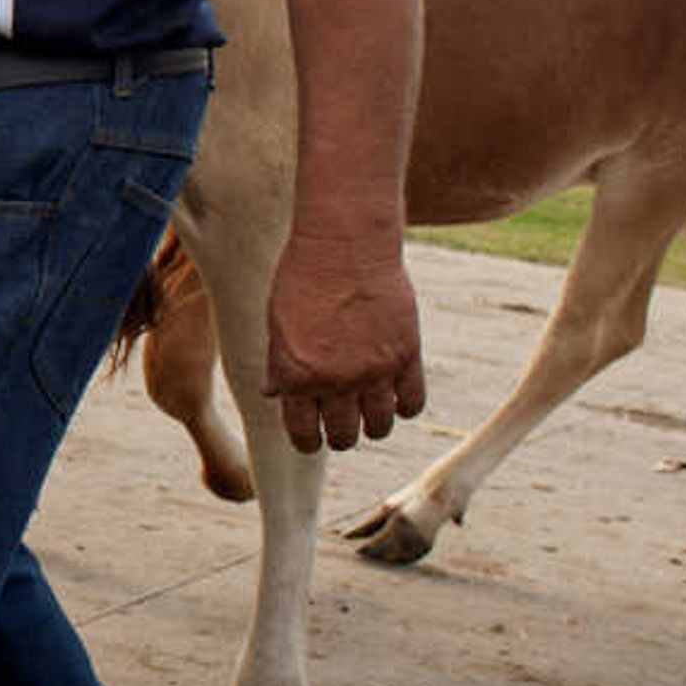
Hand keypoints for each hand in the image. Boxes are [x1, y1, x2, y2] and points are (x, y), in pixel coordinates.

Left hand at [263, 228, 425, 453]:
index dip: (309, 441)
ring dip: (374, 425)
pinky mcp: (407, 356)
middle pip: (344, 436)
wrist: (344, 244)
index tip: (314, 438)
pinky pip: (413, 403)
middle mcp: (335, 382)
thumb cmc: (301, 278)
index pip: (304, 434)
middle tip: (343, 424)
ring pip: (380, 427)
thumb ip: (278, 364)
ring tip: (370, 413)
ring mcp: (374, 371)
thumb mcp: (277, 324)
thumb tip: (272, 394)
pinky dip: (406, 408)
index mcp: (297, 376)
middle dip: (341, 434)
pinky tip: (398, 397)